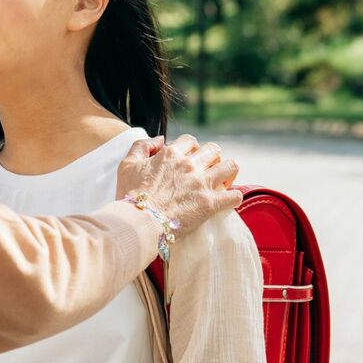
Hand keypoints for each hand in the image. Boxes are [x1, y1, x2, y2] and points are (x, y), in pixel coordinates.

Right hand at [116, 134, 240, 236]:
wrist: (138, 223)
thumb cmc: (130, 196)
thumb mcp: (127, 165)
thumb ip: (142, 146)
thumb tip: (160, 140)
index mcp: (171, 154)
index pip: (190, 141)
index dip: (190, 148)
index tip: (187, 159)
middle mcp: (190, 165)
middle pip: (214, 150)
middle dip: (212, 157)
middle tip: (206, 170)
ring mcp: (202, 184)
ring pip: (230, 166)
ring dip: (228, 172)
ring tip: (223, 181)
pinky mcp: (210, 204)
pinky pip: (234, 195)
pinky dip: (233, 197)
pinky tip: (227, 200)